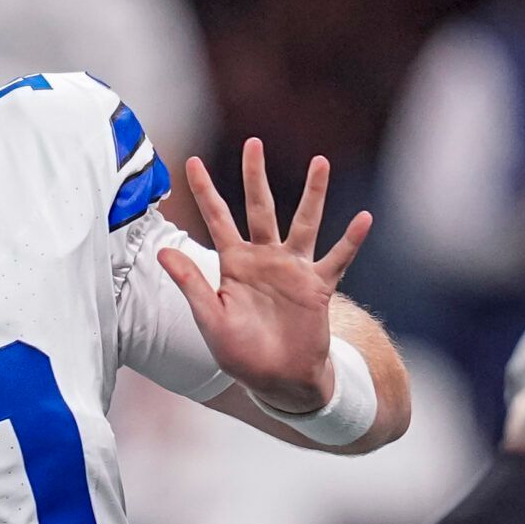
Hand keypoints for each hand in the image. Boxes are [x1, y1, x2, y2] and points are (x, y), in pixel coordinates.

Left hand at [158, 140, 369, 412]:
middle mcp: (263, 259)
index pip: (216, 219)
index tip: (191, 162)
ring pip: (303, 223)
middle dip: (256, 176)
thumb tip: (161, 252)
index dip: (205, 191)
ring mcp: (292, 270)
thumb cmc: (240, 353)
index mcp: (233, 264)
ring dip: (313, 194)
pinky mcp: (317, 287)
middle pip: (260, 208)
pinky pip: (337, 259)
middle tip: (254, 142)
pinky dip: (351, 241)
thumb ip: (190, 283)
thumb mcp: (210, 318)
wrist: (277, 381)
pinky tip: (363, 218)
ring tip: (320, 162)